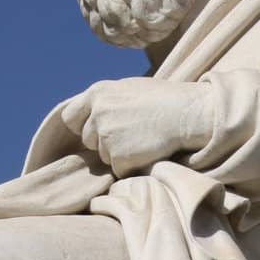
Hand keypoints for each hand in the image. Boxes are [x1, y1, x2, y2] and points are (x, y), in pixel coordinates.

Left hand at [60, 79, 212, 177]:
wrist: (188, 113)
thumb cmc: (164, 100)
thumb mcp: (128, 89)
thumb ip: (105, 101)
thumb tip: (90, 114)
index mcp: (97, 93)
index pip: (70, 117)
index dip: (83, 126)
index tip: (98, 130)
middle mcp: (97, 113)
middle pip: (88, 140)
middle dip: (105, 141)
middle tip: (132, 134)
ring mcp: (106, 136)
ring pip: (104, 156)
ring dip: (120, 154)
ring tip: (143, 139)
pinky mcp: (118, 158)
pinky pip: (118, 170)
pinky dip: (132, 166)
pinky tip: (148, 151)